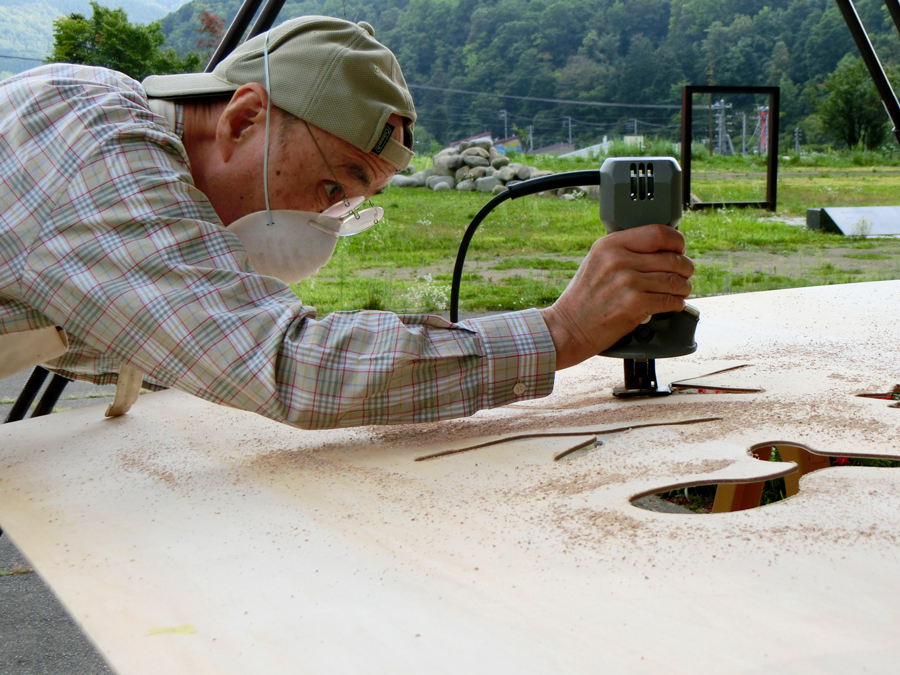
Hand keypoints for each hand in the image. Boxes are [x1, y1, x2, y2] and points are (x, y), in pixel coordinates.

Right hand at [539, 224, 693, 369]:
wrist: (567, 328)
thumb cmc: (582, 299)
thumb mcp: (596, 262)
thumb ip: (624, 252)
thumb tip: (660, 251)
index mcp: (610, 244)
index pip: (657, 233)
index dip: (676, 241)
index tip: (679, 249)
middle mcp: (619, 260)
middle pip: (672, 258)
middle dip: (685, 268)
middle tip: (685, 274)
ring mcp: (627, 282)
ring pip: (675, 280)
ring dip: (683, 288)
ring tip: (680, 291)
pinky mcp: (634, 304)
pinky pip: (669, 300)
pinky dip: (676, 304)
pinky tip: (673, 304)